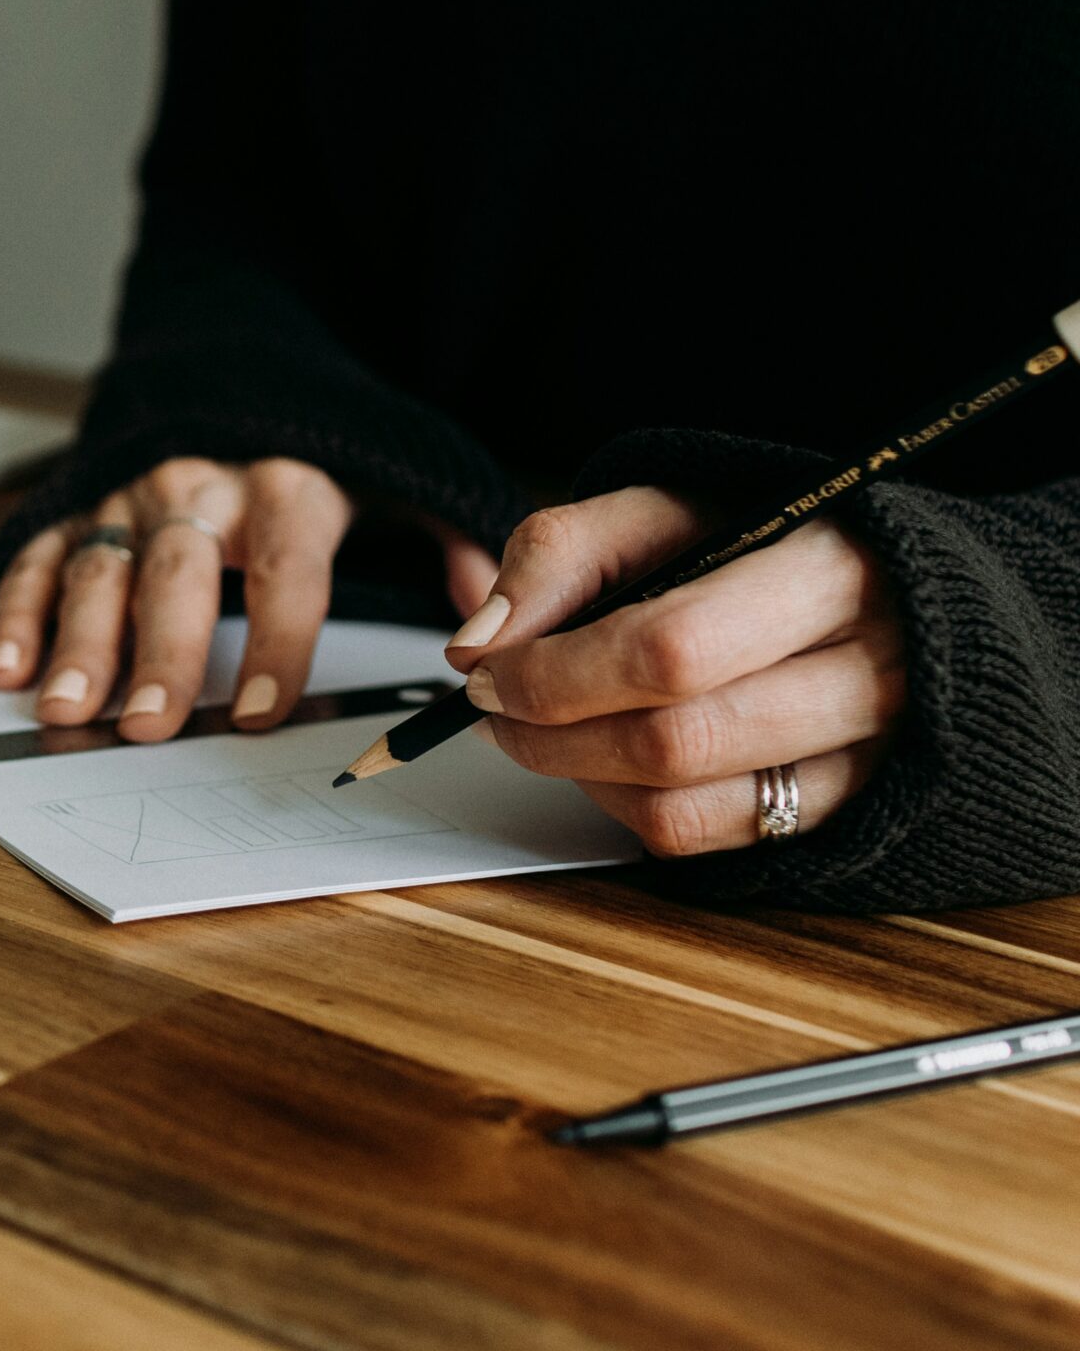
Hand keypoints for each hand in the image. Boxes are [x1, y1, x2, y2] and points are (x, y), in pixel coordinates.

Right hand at [0, 457, 499, 741]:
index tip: (267, 708)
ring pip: (101, 568)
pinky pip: (42, 555)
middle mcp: (201, 487)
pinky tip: (10, 668)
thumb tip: (489, 623)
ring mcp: (130, 495)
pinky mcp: (79, 501)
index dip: (277, 640)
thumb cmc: (316, 447)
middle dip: (162, 652)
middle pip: (180, 574)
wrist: (234, 360)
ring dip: (79, 642)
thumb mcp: (402, 473)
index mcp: (286, 485)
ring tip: (70, 707)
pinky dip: (19, 611)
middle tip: (150, 725)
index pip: (285, 568)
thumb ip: (449, 542)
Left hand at [448, 488, 905, 855]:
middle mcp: (872, 672)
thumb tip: (479, 643)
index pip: (673, 648)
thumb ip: (557, 555)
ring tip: (541, 731)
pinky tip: (604, 762)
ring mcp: (866, 756)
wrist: (866, 588)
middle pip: (678, 741)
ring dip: (580, 775)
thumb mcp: (655, 511)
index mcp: (830, 570)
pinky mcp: (841, 811)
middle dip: (553, 733)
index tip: (488, 669)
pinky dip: (627, 808)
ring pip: (686, 804)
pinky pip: (706, 839)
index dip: (558, 673)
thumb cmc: (750, 545)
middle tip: (494, 707)